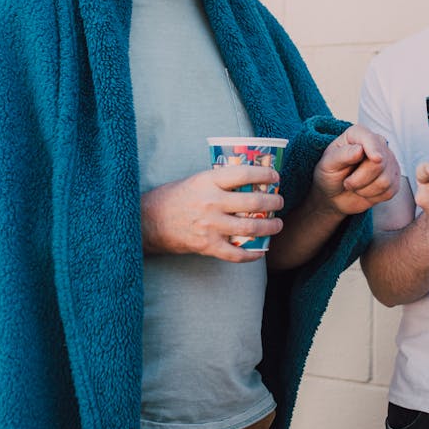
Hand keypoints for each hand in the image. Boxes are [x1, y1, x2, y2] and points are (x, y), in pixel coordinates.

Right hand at [140, 165, 282, 261]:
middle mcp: (211, 202)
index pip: (244, 173)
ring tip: (277, 225)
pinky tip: (261, 251)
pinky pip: (237, 254)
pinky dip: (253, 254)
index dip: (265, 173)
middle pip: (253, 201)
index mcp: (208, 181)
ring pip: (251, 228)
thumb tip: (249, 181)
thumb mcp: (196, 180)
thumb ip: (219, 181)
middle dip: (273, 202)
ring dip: (270, 227)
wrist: (149, 221)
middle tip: (279, 202)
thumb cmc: (174, 198)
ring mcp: (210, 226)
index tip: (275, 176)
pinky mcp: (207, 246)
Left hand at [312, 124, 400, 215]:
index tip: (376, 159)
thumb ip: (343, 155)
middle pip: (379, 164)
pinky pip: (390, 191)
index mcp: (358, 134)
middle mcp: (377, 144)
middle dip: (359, 179)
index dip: (374, 148)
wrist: (334, 194)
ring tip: (355, 186)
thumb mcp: (328, 164)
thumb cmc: (329, 174)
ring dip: (365, 190)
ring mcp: (388, 161)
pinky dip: (373, 196)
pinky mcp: (394, 178)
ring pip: (385, 180)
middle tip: (347, 182)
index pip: (370, 139)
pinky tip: (365, 191)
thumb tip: (360, 149)